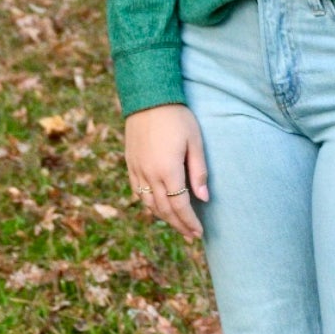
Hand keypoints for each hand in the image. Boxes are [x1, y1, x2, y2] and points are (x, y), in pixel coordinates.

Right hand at [125, 103, 208, 240]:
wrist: (148, 98)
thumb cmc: (178, 117)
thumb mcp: (195, 142)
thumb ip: (198, 171)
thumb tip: (203, 198)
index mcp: (168, 170)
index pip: (180, 205)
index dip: (189, 221)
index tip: (199, 232)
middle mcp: (149, 174)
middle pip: (164, 209)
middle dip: (179, 225)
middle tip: (191, 235)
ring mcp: (137, 170)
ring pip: (149, 204)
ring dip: (164, 218)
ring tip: (178, 225)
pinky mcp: (131, 164)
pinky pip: (139, 192)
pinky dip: (149, 205)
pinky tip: (159, 208)